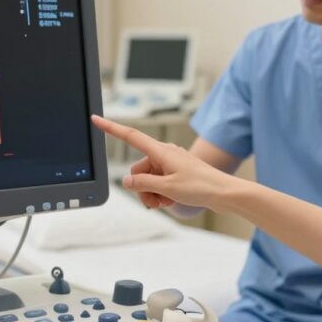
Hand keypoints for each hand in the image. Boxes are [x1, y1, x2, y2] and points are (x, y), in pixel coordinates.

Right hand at [90, 115, 237, 210]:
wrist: (225, 193)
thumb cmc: (201, 186)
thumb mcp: (167, 188)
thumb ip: (143, 184)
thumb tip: (127, 181)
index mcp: (161, 151)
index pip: (130, 136)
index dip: (111, 128)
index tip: (95, 119)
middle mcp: (164, 154)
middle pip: (137, 170)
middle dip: (142, 188)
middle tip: (155, 203)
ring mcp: (170, 163)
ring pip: (148, 179)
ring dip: (152, 194)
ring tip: (166, 203)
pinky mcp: (176, 173)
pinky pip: (159, 183)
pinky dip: (161, 194)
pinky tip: (171, 201)